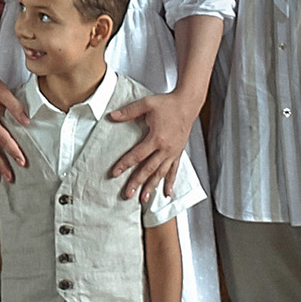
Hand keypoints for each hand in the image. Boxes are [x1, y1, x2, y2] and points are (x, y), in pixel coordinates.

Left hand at [106, 84, 198, 203]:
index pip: (137, 155)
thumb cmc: (167, 103)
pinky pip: (174, 170)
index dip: (125, 164)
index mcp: (156, 138)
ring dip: (152, 186)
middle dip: (137, 182)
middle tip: (128, 194)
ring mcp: (173, 152)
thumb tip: (112, 116)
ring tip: (144, 198)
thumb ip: (129, 111)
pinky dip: (170, 182)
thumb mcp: (146, 104)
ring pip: (161, 173)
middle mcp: (165, 149)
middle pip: (148, 169)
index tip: (115, 173)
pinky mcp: (178, 153)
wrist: (187, 103)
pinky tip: (167, 193)